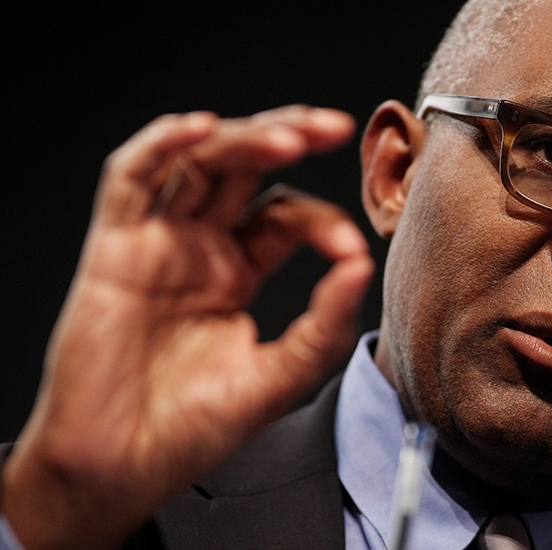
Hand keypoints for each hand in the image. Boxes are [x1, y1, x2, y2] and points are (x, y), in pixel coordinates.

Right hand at [1, 106, 373, 548]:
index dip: (322, 222)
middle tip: (334, 127)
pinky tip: (199, 128)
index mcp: (237, 271)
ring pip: (196, 163)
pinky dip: (160, 147)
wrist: (124, 468)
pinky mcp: (115, 249)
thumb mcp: (279, 378)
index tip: (349, 250)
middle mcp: (199, 248)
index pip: (285, 215)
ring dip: (242, 137)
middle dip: (289, 137)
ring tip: (290, 136)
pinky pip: (130, 180)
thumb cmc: (193, 428)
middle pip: (244, 168)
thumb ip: (323, 326)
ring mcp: (158, 244)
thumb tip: (361, 267)